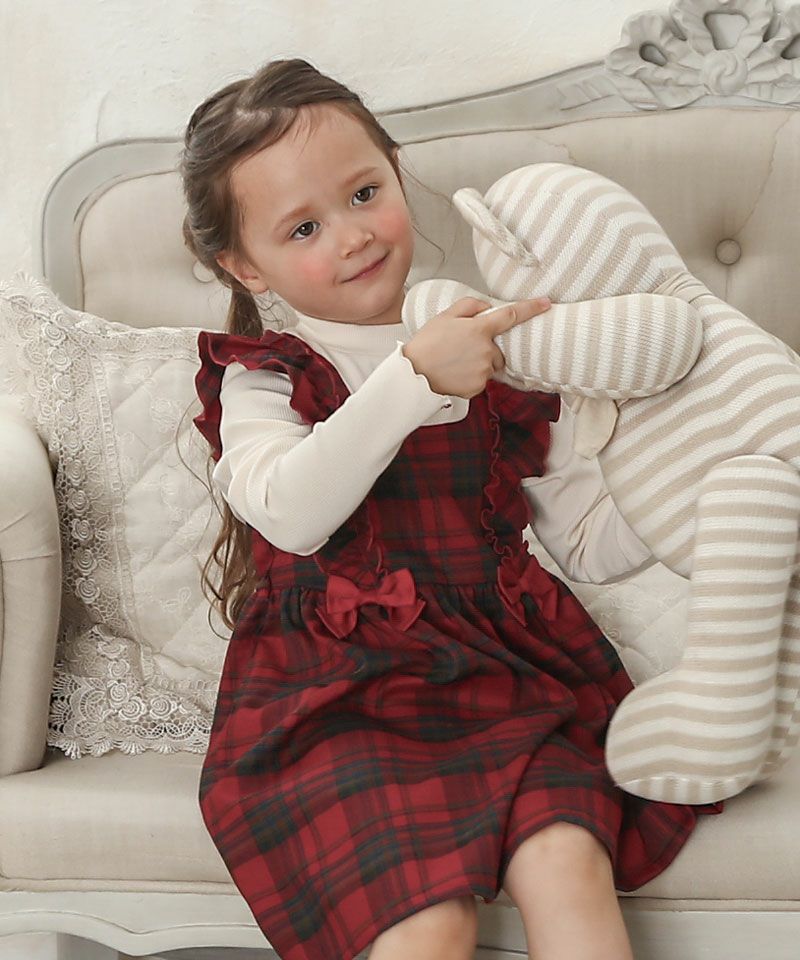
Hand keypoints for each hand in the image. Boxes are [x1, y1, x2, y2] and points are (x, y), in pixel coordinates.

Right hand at [402, 296, 550, 397]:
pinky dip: (471, 378)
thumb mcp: (445, 315)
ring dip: (479, 364)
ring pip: (490, 366)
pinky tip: (455, 374)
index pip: (511, 315)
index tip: (547, 303)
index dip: (532, 308)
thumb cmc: (426, 343)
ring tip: (455, 363)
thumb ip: (470, 305)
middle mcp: (486, 350)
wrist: (414, 374)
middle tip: (461, 349)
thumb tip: (487, 306)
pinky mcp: (478, 387)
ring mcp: (484, 370)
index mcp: (479, 329)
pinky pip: (481, 380)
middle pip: (497, 349)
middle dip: (485, 349)